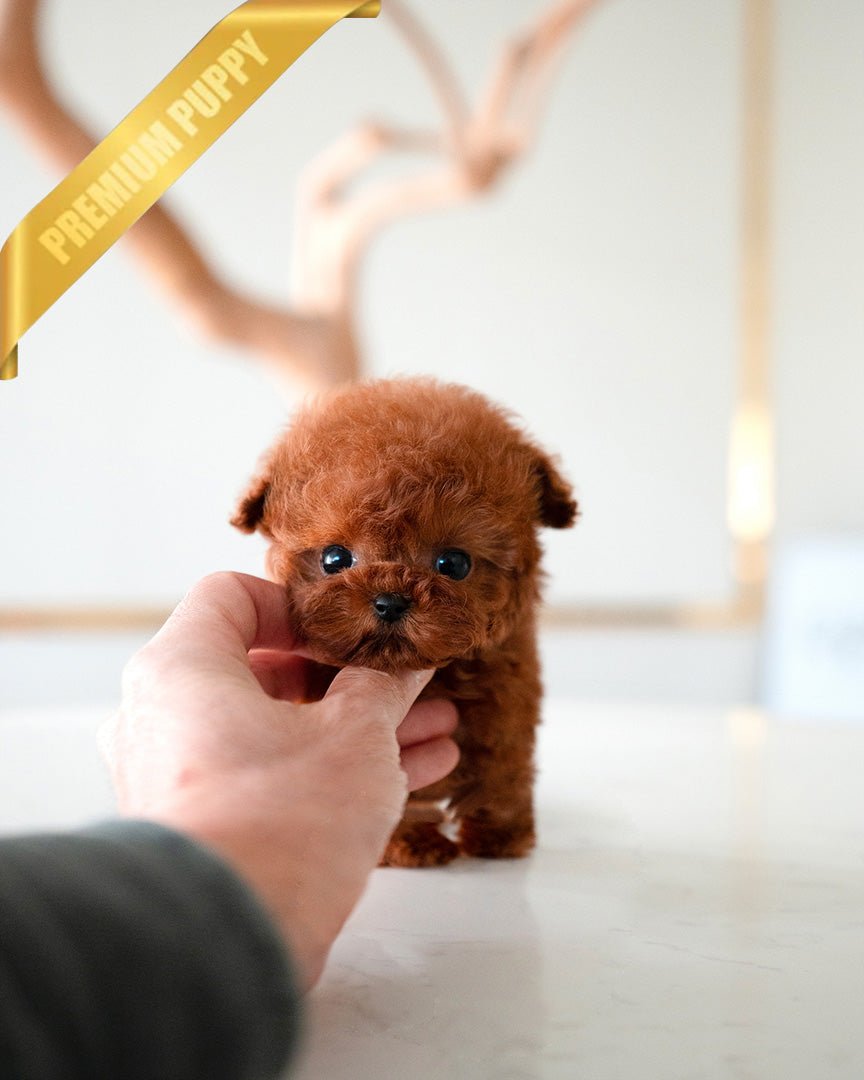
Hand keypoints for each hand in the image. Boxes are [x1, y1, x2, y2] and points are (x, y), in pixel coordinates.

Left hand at [99, 572, 458, 989]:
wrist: (228, 943)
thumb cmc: (280, 819)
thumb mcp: (356, 734)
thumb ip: (385, 685)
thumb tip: (409, 663)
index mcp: (182, 667)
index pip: (231, 595)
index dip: (301, 604)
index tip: (352, 630)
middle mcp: (166, 716)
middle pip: (266, 669)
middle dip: (353, 676)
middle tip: (410, 680)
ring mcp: (183, 776)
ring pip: (282, 730)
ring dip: (360, 725)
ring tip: (436, 725)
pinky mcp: (209, 828)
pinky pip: (277, 778)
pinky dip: (337, 769)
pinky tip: (420, 769)